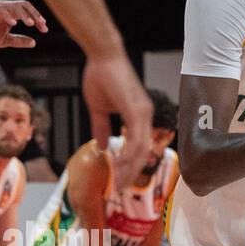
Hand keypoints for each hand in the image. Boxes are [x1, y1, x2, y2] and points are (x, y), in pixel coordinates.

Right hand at [0, 0, 47, 49]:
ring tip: (31, 24)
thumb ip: (18, 40)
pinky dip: (7, 16)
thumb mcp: (3, 40)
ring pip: (13, 6)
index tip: (44, 29)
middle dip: (34, 15)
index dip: (37, 18)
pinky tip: (14, 23)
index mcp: (10, 13)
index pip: (27, 11)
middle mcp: (4, 7)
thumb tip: (34, 42)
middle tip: (42, 25)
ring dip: (23, 15)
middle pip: (23, 5)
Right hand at [81, 54, 153, 189]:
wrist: (102, 55)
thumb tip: (103, 147)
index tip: (119, 180)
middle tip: (120, 189)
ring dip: (130, 168)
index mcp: (139, 116)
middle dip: (131, 173)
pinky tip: (120, 166)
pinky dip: (129, 154)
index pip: (139, 148)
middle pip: (143, 153)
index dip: (130, 166)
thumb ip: (101, 129)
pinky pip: (136, 138)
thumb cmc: (101, 76)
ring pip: (141, 149)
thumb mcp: (99, 109)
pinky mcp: (137, 109)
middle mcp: (145, 115)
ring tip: (119, 183)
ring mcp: (143, 112)